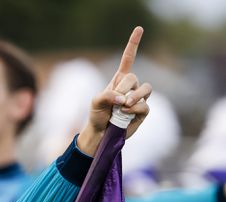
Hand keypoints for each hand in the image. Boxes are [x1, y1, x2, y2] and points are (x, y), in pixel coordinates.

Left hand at [77, 26, 151, 155]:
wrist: (100, 133)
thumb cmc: (97, 115)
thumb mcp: (96, 102)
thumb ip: (107, 95)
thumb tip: (123, 98)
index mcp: (118, 80)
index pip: (128, 58)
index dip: (133, 44)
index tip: (139, 29)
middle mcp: (130, 87)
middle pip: (133, 77)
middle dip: (123, 87)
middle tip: (115, 100)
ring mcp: (138, 98)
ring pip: (146, 89)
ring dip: (134, 96)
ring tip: (124, 104)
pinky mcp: (142, 111)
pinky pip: (144, 105)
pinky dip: (135, 108)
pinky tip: (126, 112)